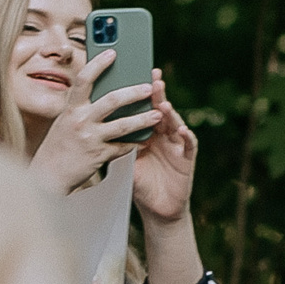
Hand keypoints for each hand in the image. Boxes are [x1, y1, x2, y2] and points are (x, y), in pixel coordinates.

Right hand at [26, 47, 154, 194]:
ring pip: (123, 125)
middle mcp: (80, 120)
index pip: (84, 79)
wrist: (48, 176)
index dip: (99, 64)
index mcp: (71, 108)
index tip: (113, 52)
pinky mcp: (98, 156)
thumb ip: (82, 107)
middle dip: (134, 92)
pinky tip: (145, 141)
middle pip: (112, 101)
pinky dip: (135, 144)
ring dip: (143, 119)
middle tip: (149, 88)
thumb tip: (106, 91)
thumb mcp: (65, 121)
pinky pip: (122, 147)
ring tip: (157, 115)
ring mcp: (90, 138)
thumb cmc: (59, 145)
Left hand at [130, 69, 196, 224]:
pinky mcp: (187, 159)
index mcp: (148, 132)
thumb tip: (96, 123)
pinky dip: (186, 137)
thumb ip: (118, 141)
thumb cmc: (141, 183)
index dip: (141, 93)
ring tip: (163, 103)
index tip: (134, 75)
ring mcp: (177, 145)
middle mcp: (164, 135)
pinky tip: (182, 131)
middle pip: (160, 111)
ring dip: (170, 113)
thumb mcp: (126, 159)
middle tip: (153, 79)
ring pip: (175, 124)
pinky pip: (188, 146)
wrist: (157, 208)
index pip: (144, 108)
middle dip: (158, 95)